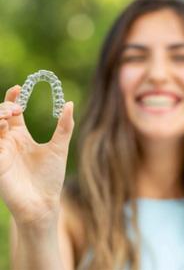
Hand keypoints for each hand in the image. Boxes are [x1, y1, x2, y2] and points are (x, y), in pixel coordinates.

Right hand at [0, 85, 74, 227]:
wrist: (44, 202)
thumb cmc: (50, 176)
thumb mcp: (59, 147)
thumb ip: (64, 126)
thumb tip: (69, 103)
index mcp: (21, 137)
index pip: (12, 112)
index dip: (12, 98)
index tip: (19, 87)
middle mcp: (8, 142)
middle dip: (3, 107)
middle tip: (16, 109)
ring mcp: (0, 153)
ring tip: (7, 117)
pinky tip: (2, 128)